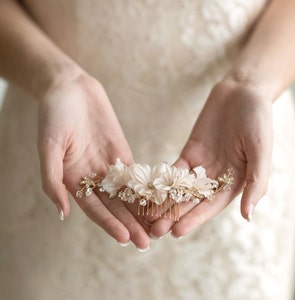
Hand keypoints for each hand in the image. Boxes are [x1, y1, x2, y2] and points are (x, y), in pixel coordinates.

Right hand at [38, 72, 149, 249]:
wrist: (71, 88)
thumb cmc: (54, 115)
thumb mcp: (48, 147)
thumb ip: (52, 180)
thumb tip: (61, 213)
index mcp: (73, 180)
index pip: (94, 209)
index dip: (109, 224)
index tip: (125, 239)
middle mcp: (92, 178)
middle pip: (114, 206)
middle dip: (130, 224)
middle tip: (147, 243)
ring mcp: (109, 166)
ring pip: (128, 194)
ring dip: (141, 212)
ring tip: (157, 228)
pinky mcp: (122, 153)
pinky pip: (136, 174)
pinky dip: (147, 188)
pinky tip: (160, 200)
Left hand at [148, 80, 272, 237]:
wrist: (242, 92)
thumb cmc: (258, 121)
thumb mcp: (260, 152)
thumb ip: (255, 183)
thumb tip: (247, 216)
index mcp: (234, 183)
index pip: (210, 207)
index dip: (194, 219)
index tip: (177, 232)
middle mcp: (215, 178)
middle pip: (191, 202)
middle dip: (173, 216)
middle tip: (154, 231)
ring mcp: (201, 166)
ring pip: (179, 189)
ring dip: (163, 202)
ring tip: (146, 216)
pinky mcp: (189, 152)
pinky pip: (173, 169)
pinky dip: (161, 180)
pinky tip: (147, 190)